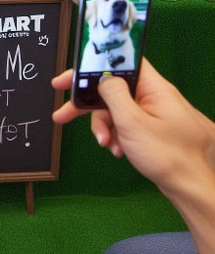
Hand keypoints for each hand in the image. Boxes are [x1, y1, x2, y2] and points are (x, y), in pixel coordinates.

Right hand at [51, 59, 214, 195]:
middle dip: (88, 105)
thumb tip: (103, 78)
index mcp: (154, 88)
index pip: (121, 63)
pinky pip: (124, 124)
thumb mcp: (133, 123)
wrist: (191, 190)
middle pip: (112, 90)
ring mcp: (151, 113)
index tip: (70, 78)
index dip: (94, 65)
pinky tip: (117, 149)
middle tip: (63, 113)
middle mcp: (153, 96)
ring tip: (106, 143)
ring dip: (104, 127)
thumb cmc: (168, 156)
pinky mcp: (149, 128)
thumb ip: (114, 95)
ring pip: (115, 110)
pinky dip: (116, 136)